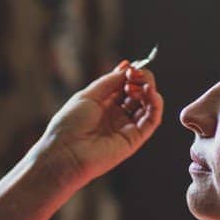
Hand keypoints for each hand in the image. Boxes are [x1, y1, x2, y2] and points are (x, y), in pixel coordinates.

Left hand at [35, 61, 163, 186]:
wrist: (64, 153)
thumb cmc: (69, 125)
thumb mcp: (88, 95)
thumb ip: (110, 81)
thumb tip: (128, 66)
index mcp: (104, 104)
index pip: (125, 85)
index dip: (131, 75)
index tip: (131, 67)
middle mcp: (117, 115)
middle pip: (139, 94)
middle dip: (141, 80)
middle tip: (136, 74)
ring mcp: (126, 127)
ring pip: (148, 106)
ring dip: (149, 90)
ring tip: (141, 84)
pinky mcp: (135, 139)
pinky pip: (152, 121)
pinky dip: (156, 105)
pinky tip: (150, 93)